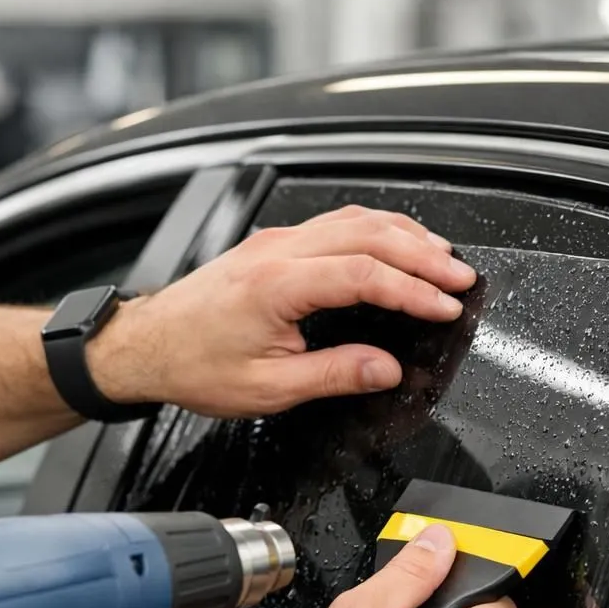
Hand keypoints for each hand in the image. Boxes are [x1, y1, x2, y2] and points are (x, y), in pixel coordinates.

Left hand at [89, 205, 477, 417]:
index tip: (445, 305)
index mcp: (275, 285)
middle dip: (424, 254)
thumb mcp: (267, 388)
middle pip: (368, 234)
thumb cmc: (193, 365)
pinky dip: (378, 231)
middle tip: (462, 277)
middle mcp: (277, 251)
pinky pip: (337, 223)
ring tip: (444, 259)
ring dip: (406, 236)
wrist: (146, 346)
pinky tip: (399, 245)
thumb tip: (386, 370)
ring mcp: (276, 241)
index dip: (412, 289)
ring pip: (355, 220)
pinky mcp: (274, 244)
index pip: (363, 273)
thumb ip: (333, 376)